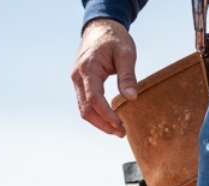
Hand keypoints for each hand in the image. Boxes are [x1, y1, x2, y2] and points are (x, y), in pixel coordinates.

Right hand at [72, 18, 138, 136]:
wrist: (100, 28)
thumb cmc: (115, 39)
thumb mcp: (126, 54)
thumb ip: (128, 76)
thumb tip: (131, 98)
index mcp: (88, 69)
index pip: (94, 99)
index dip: (107, 115)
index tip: (121, 126)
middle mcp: (78, 76)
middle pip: (86, 109)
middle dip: (103, 124)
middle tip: (122, 133)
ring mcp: (77, 80)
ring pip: (83, 109)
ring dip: (99, 122)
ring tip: (117, 130)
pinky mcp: (80, 83)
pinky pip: (85, 103)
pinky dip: (96, 114)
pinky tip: (109, 120)